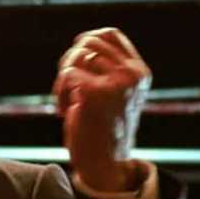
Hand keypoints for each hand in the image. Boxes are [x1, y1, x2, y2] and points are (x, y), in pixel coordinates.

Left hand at [51, 27, 151, 191]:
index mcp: (140, 72)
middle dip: (71, 61)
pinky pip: (66, 74)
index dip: (87, 41)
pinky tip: (66, 111)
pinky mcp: (95, 92)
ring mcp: (116, 82)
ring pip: (76, 56)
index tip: (76, 60)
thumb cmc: (103, 128)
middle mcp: (132, 75)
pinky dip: (59, 93)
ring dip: (64, 78)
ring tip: (68, 101)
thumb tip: (83, 40)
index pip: (110, 34)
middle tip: (69, 86)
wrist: (105, 164)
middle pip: (88, 42)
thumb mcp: (115, 92)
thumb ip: (108, 67)